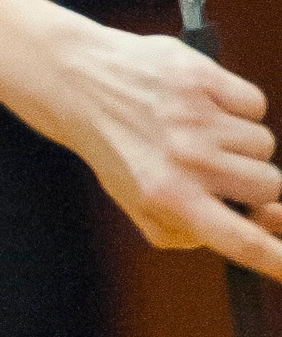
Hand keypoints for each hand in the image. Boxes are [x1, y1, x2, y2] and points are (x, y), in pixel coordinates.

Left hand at [30, 15, 281, 274]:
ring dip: (240, 142)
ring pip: (263, 143)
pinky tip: (199, 103)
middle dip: (255, 184)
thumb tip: (261, 229)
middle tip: (221, 170)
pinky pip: (253, 104)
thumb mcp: (138, 201)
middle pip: (268, 187)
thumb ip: (190, 229)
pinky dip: (236, 105)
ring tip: (195, 132)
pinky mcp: (200, 76)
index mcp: (167, 197)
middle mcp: (184, 158)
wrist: (74, 83)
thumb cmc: (118, 148)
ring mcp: (194, 116)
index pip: (240, 240)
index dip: (276, 260)